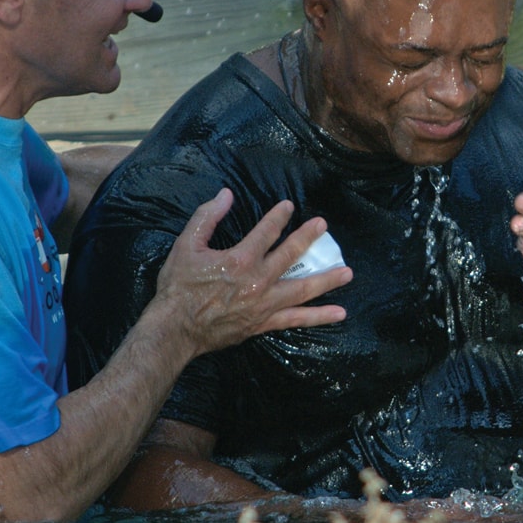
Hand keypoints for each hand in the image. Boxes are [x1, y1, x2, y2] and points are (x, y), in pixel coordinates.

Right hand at [151, 189, 350, 357]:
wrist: (175, 328)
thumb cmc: (179, 286)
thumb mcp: (186, 245)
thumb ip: (207, 217)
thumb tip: (226, 194)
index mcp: (240, 259)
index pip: (266, 231)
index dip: (279, 216)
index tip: (288, 207)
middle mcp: (258, 281)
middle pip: (291, 256)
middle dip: (308, 239)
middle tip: (323, 226)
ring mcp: (264, 304)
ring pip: (302, 289)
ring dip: (326, 280)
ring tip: (347, 273)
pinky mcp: (264, 323)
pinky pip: (296, 320)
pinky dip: (318, 316)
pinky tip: (339, 314)